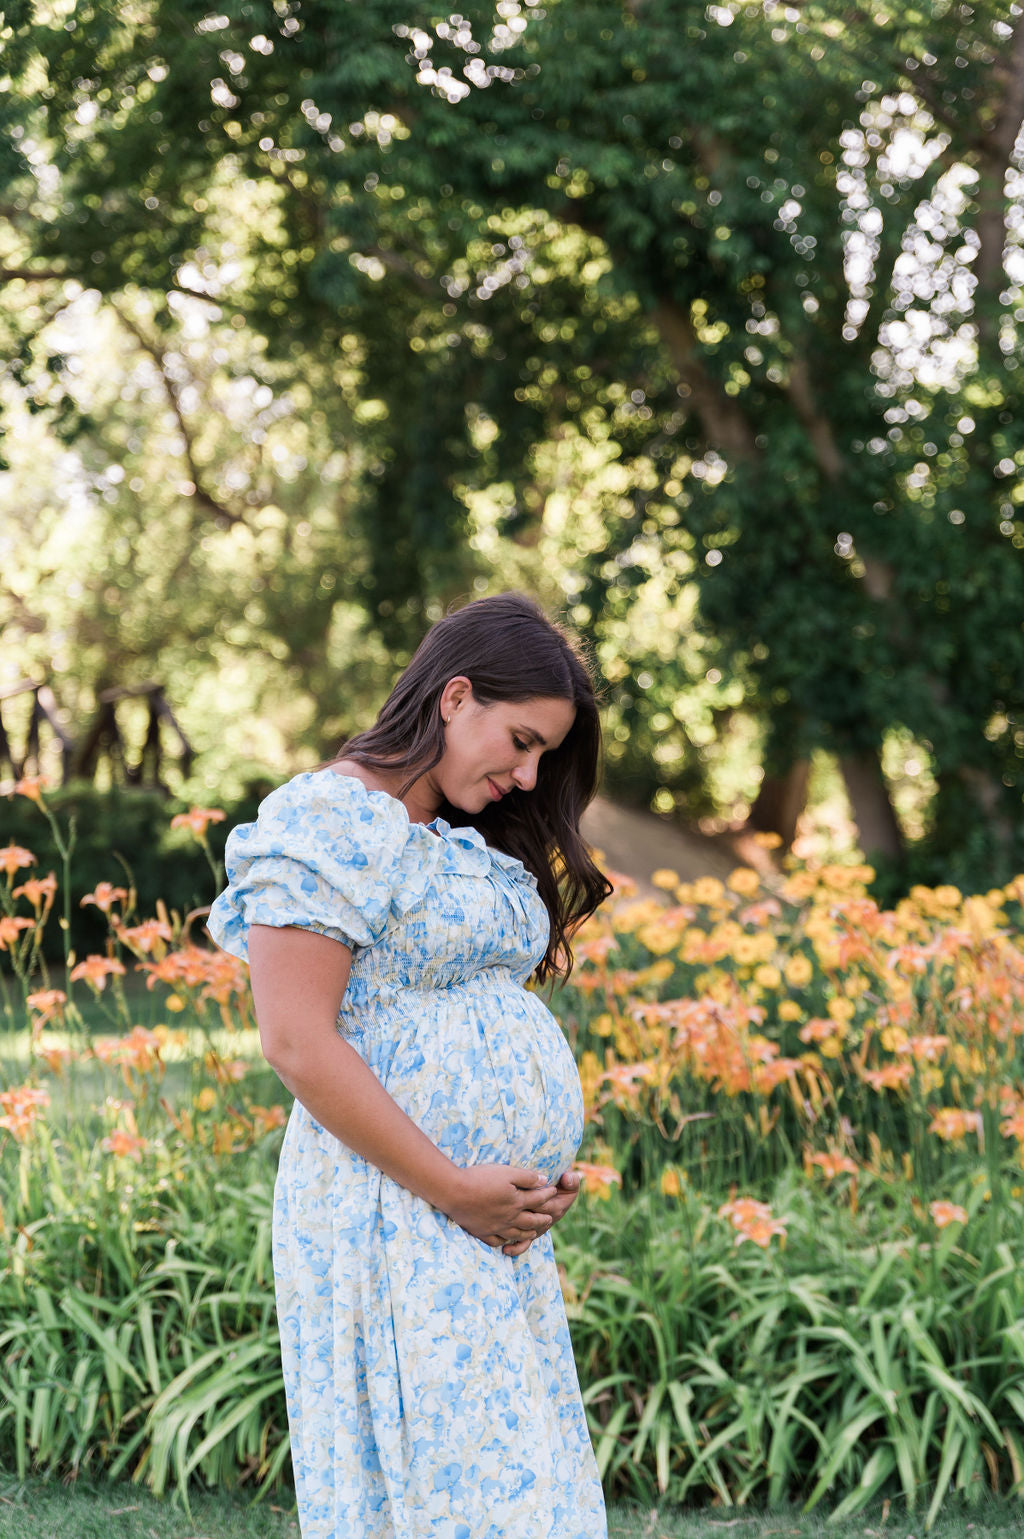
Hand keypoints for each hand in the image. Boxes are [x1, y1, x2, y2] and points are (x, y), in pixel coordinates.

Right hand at [440, 1164, 557, 1249]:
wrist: (455, 1193)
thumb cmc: (481, 1178)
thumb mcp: (506, 1172)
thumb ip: (527, 1177)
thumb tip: (544, 1180)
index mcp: (517, 1202)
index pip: (538, 1199)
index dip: (547, 1194)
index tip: (554, 1191)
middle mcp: (509, 1218)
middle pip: (531, 1221)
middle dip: (542, 1219)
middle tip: (550, 1219)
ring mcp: (496, 1227)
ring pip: (517, 1234)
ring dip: (528, 1233)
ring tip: (535, 1232)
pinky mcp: (482, 1232)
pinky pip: (498, 1242)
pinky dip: (506, 1242)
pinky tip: (507, 1241)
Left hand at [500, 1169, 580, 1257]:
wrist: (558, 1188)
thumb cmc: (561, 1182)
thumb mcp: (569, 1178)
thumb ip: (571, 1179)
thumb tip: (567, 1178)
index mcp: (557, 1207)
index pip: (542, 1206)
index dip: (530, 1201)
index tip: (518, 1192)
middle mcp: (548, 1220)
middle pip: (531, 1220)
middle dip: (518, 1216)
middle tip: (504, 1207)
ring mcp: (539, 1228)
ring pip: (526, 1232)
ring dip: (514, 1231)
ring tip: (500, 1227)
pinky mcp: (532, 1233)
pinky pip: (525, 1245)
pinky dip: (516, 1248)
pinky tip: (505, 1249)